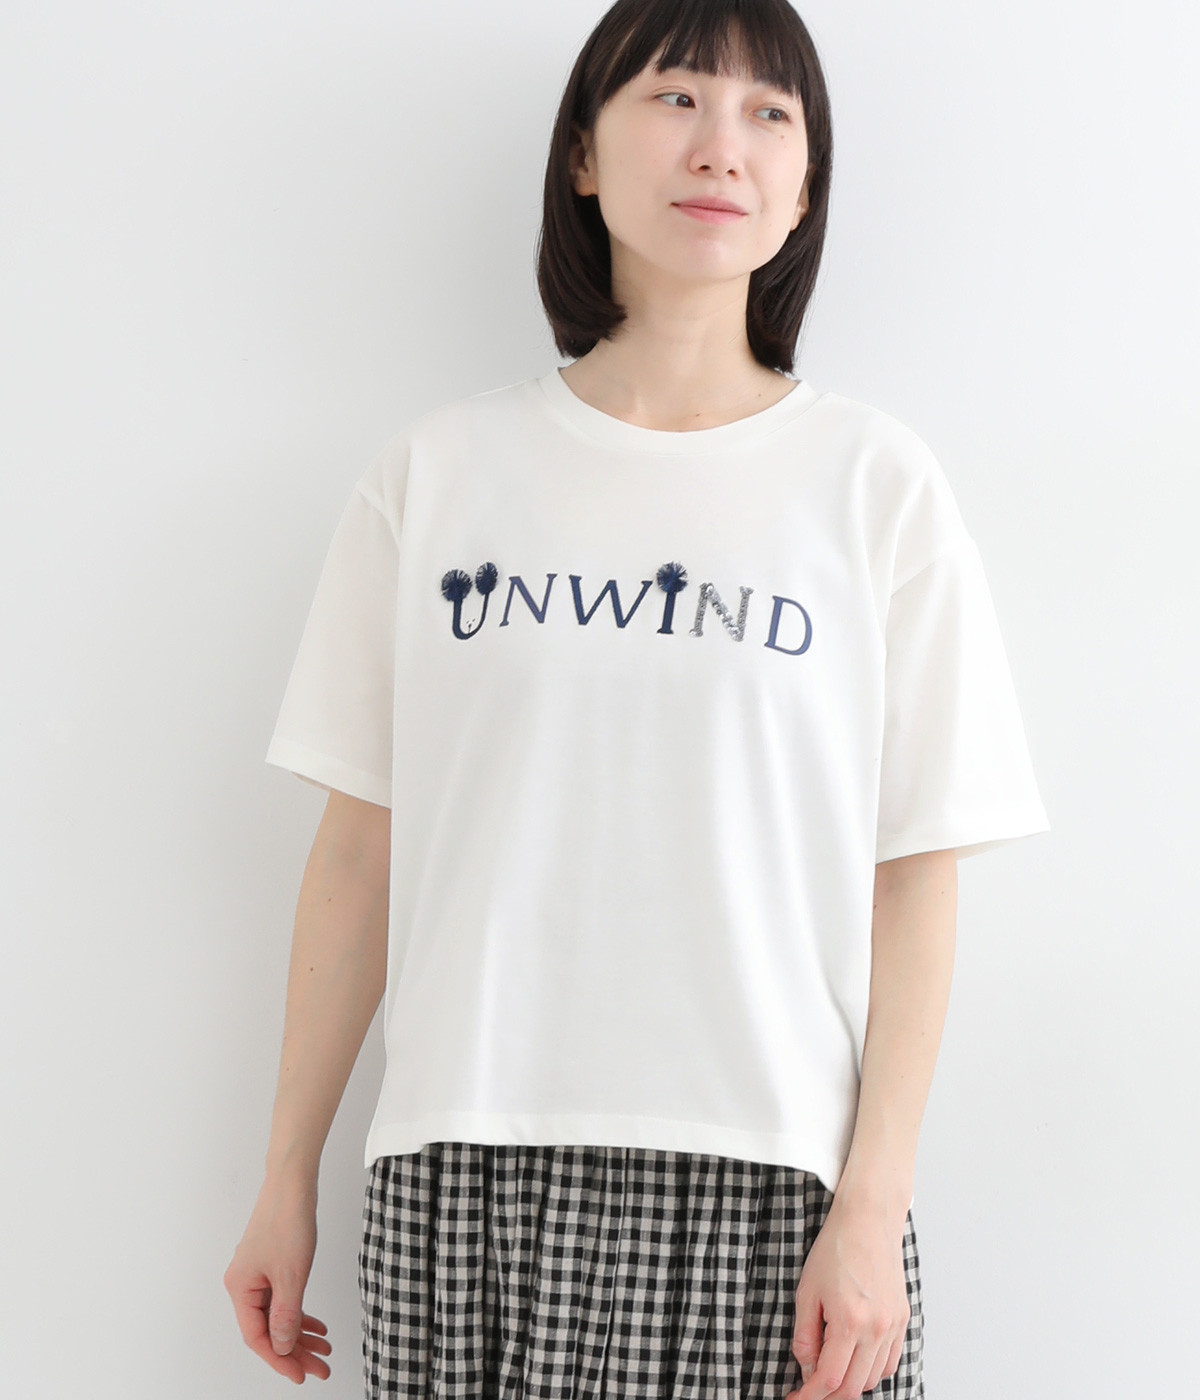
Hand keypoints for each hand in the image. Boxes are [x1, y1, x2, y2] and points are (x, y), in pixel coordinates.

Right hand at [224, 1177, 332, 1383]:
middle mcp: (244, 1284)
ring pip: (278, 1315)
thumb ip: (286, 1315)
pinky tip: (317, 1326)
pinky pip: (283, 1298)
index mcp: (240, 1288)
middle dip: (295, 1350)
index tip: (302, 1374)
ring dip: (300, 1334)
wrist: (293, 1181)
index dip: (280, 1359)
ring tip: (323, 1351)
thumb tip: (283, 1348)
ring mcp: (258, 1274)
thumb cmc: (287, 1221)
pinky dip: (300, 1313)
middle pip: (268, 1329)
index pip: (257, 1337)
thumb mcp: (290, 1275)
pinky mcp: (272, 1263)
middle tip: (320, 1367)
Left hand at [784, 1196, 909, 1398]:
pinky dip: (872, 1370)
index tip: (794, 1399)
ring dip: (850, 1383)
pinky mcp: (903, 1320)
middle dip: (828, 1394)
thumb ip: (805, 1335)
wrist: (867, 1221)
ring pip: (874, 1379)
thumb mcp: (807, 1291)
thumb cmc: (835, 1248)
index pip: (830, 1379)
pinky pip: (890, 1362)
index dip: (809, 1395)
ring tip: (829, 1366)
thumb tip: (807, 1368)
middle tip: (808, 1386)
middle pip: (854, 1387)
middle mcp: (877, 1329)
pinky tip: (854, 1358)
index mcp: (850, 1321)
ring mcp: (893, 1326)